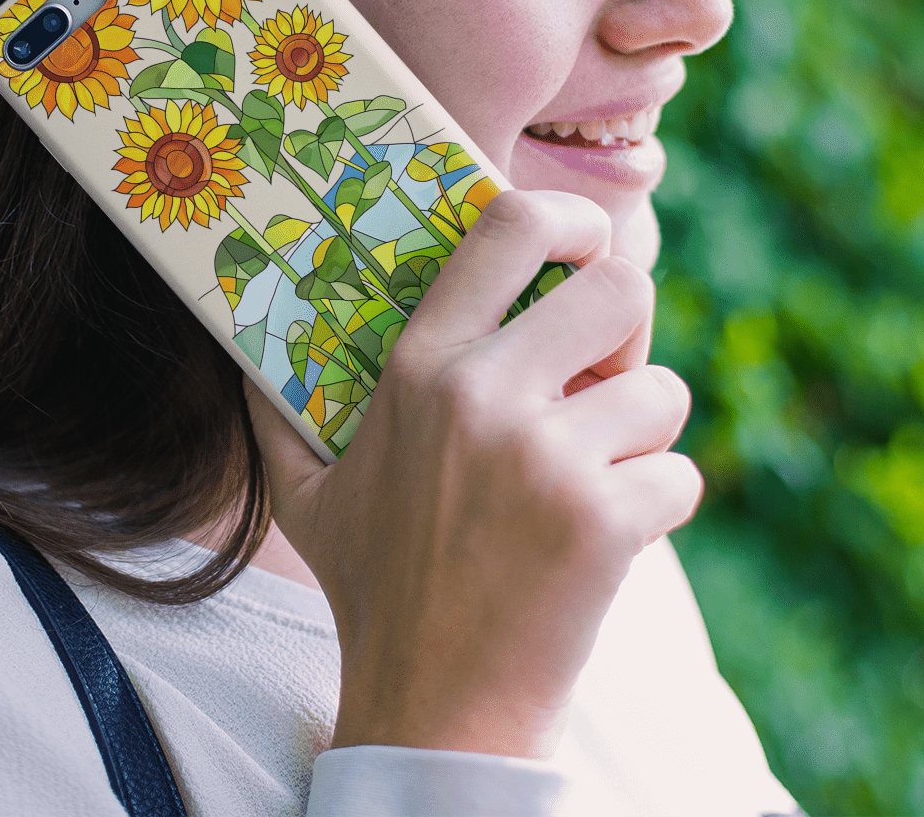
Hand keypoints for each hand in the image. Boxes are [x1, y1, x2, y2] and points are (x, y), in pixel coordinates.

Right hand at [247, 189, 701, 758]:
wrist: (431, 704)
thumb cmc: (372, 587)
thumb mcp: (303, 491)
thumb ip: (276, 410)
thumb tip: (244, 346)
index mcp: (418, 367)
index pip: (512, 227)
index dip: (575, 219)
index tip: (587, 244)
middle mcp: (482, 395)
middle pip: (624, 289)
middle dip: (628, 337)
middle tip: (599, 387)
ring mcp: (546, 457)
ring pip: (663, 392)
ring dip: (642, 438)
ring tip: (589, 482)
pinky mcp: (604, 520)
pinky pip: (680, 474)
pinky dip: (657, 509)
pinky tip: (602, 544)